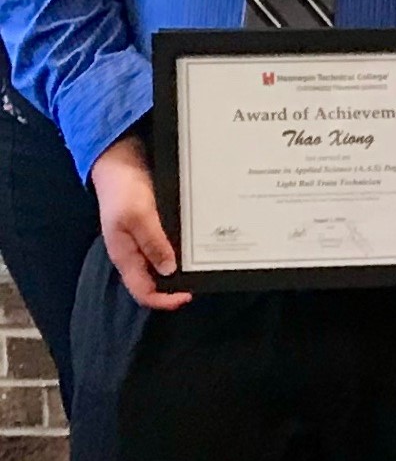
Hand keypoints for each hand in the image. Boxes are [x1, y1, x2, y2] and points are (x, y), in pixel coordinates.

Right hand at [90, 137, 189, 310]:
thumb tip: (168, 270)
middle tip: (204, 278)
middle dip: (178, 286)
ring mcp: (144, 241)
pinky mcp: (154, 228)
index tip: (189, 294)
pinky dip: (184, 250)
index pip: (142, 291)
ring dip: (184, 268)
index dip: (164, 300)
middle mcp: (135, 253)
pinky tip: (201, 245)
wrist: (121, 161)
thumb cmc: (124, 189)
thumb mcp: (137, 214)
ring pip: (165, 265)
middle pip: (156, 282)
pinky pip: (170, 247)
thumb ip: (152, 242)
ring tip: (208, 264)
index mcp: (125, 256)